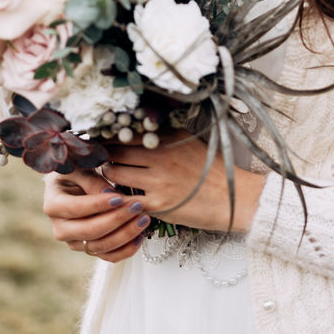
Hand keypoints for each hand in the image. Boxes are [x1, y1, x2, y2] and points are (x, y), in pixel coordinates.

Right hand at [42, 169, 151, 262]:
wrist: (75, 183)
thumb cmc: (78, 170)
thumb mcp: (80, 167)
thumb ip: (92, 180)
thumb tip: (109, 195)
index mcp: (53, 205)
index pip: (76, 209)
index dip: (98, 205)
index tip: (119, 197)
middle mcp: (60, 228)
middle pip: (89, 232)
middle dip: (116, 220)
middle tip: (137, 206)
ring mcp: (75, 241)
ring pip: (100, 246)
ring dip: (125, 235)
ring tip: (143, 219)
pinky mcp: (89, 248)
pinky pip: (108, 257)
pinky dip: (126, 250)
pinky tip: (140, 236)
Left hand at [101, 130, 265, 232]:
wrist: (232, 197)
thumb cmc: (212, 170)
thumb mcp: (190, 142)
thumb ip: (165, 136)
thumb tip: (137, 130)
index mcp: (168, 137)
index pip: (127, 131)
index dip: (110, 136)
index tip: (102, 140)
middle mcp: (161, 155)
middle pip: (116, 150)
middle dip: (104, 155)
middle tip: (100, 159)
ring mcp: (158, 180)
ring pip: (115, 173)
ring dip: (108, 175)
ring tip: (110, 178)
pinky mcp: (158, 204)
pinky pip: (125, 199)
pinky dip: (116, 197)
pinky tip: (117, 197)